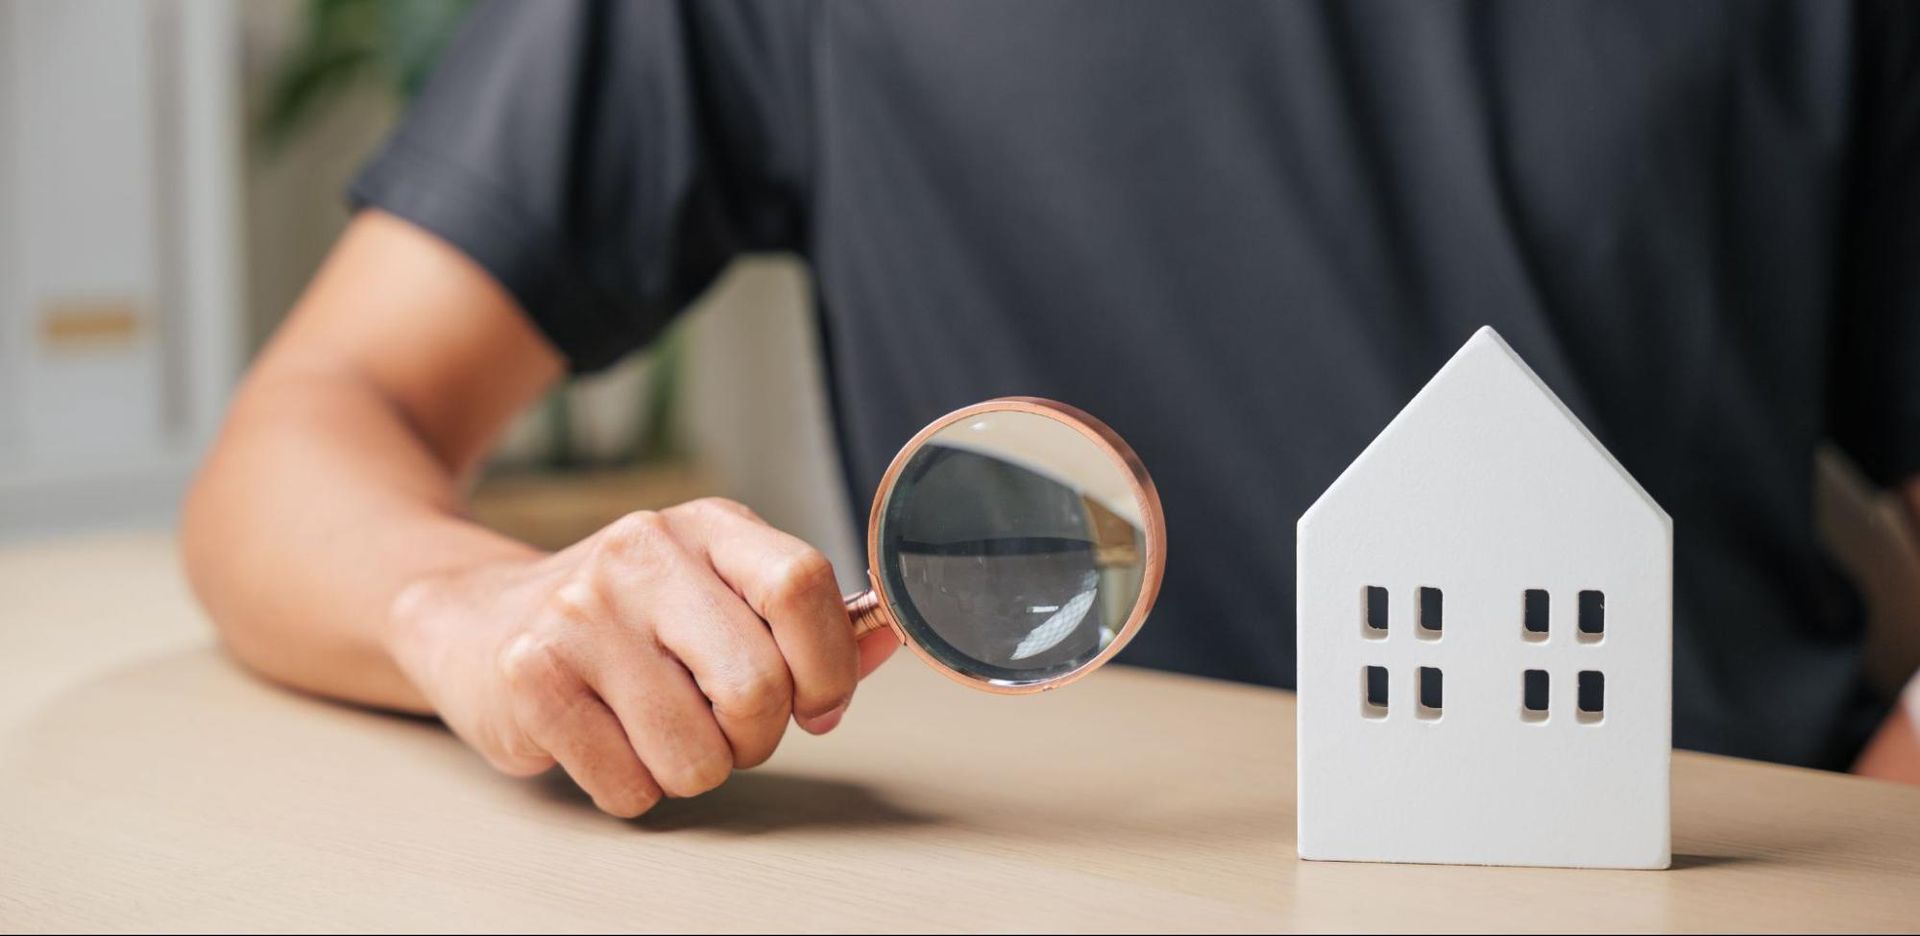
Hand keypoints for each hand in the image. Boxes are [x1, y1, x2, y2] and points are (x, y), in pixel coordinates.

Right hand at [384, 497, 897, 815]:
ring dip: (689, 769)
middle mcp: (644, 554)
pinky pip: (628, 783)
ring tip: (653, 729)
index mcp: (709, 527)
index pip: (805, 586)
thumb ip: (805, 622)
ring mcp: (581, 611)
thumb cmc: (622, 620)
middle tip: (721, 728)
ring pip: (694, 753)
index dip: (828, 668)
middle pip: (758, 687)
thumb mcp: (716, 592)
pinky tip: (602, 739)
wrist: (475, 618)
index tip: (817, 704)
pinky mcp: (531, 676)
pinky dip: (628, 786)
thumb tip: (892, 640)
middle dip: (754, 738)